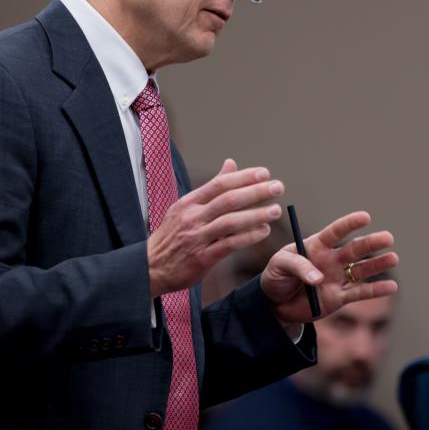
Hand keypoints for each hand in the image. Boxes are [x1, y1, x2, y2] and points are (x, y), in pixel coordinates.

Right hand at [147, 159, 283, 296]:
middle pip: (228, 200)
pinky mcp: (201, 258)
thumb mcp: (186, 207)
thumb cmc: (172, 235)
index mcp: (189, 202)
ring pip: (230, 222)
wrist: (150, 266)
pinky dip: (248, 237)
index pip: (220, 184)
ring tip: (276, 210)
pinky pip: (229, 244)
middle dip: (256, 192)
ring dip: (256, 215)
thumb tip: (231, 163)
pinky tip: (263, 231)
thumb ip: (211, 187)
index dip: (244, 177)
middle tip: (278, 187)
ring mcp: (197, 237)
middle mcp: (193, 217)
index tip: (264, 173)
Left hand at [261, 211, 397, 324]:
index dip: (349, 224)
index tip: (365, 217)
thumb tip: (318, 279)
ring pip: (361, 270)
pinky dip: (375, 290)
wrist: (275, 304)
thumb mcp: (279, 265)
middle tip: (388, 238)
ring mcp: (337, 278)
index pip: (335, 232)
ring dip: (377, 264)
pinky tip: (391, 287)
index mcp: (317, 245)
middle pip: (354, 249)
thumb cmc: (276, 276)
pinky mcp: (338, 299)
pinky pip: (359, 293)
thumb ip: (298, 266)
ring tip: (393, 258)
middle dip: (371, 243)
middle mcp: (331, 260)